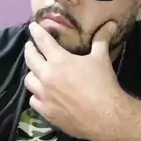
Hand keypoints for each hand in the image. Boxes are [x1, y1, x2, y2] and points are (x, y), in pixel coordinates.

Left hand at [24, 20, 121, 140]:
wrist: (106, 117)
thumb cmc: (103, 84)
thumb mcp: (101, 58)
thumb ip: (102, 39)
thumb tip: (111, 23)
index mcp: (59, 60)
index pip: (42, 40)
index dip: (36, 31)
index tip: (32, 27)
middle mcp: (47, 76)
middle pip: (30, 58)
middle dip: (29, 49)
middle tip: (31, 46)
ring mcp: (45, 95)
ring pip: (28, 80)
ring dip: (32, 72)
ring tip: (36, 70)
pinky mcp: (47, 112)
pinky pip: (33, 100)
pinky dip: (36, 95)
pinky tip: (41, 93)